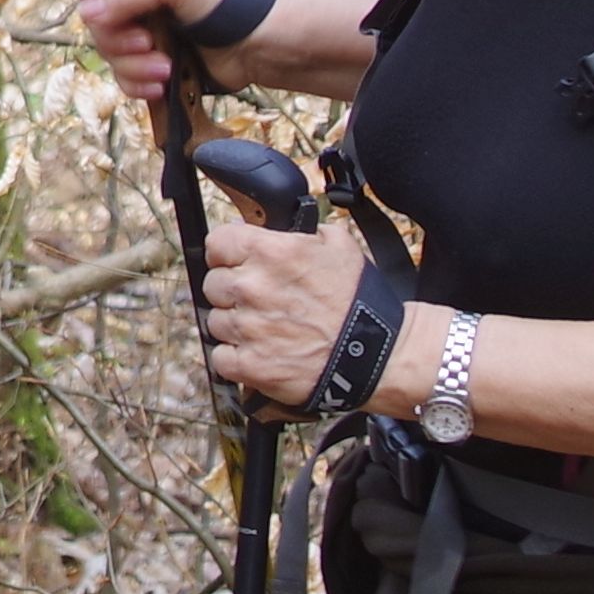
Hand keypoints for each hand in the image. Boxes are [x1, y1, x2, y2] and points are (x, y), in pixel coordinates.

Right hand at [67, 0, 243, 101]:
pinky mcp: (148, 57)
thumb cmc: (223, 2)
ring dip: (133, 64)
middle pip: (95, 17)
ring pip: (107, 50)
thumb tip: (88, 15)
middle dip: (118, 38)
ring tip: (165, 68)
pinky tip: (160, 84)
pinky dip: (137, 82)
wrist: (255, 46)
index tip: (108, 11)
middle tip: (147, 42)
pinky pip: (122, 74)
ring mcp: (140, 25)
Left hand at [198, 211, 386, 409]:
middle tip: (262, 299)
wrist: (379, 355)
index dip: (227, 252)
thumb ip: (298, 232)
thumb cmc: (360, 301)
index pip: (216, 243)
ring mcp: (249, 329)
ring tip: (269, 327)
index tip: (236, 261)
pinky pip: (222, 357)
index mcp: (270, 253)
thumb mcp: (337, 245)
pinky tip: (261, 351)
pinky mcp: (251, 365)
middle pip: (213, 284)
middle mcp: (252, 288)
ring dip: (236, 324)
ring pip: (216, 321)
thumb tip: (268, 227)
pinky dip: (237, 357)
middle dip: (234, 289)